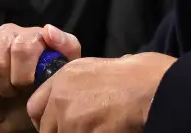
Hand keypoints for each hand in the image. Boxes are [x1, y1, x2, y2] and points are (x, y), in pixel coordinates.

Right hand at [0, 24, 82, 132]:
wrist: (27, 105)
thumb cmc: (46, 83)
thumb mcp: (64, 66)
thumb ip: (66, 46)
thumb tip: (48, 30)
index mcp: (27, 33)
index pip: (22, 46)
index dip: (25, 73)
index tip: (30, 86)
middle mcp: (3, 35)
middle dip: (8, 86)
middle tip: (17, 94)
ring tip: (6, 100)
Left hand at [26, 53, 176, 132]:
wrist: (155, 89)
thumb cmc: (143, 74)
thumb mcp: (112, 63)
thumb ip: (94, 76)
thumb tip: (100, 82)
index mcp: (67, 75)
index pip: (35, 105)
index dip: (46, 117)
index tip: (57, 123)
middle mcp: (61, 97)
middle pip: (46, 128)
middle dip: (61, 130)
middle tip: (80, 129)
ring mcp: (69, 119)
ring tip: (98, 128)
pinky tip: (107, 131)